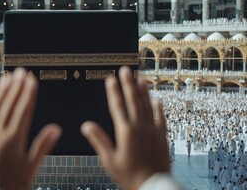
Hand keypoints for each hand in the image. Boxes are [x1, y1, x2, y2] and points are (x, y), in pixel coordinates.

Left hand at [0, 68, 60, 189]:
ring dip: (0, 93)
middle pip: (9, 106)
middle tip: (20, 72)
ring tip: (6, 78)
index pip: (23, 110)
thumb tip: (55, 129)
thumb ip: (42, 147)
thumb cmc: (10, 187)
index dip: (28, 93)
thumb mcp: (30, 169)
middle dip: (16, 87)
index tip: (31, 79)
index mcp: (14, 140)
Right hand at [81, 66, 169, 188]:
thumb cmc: (130, 176)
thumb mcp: (109, 160)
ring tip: (140, 77)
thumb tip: (87, 126)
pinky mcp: (162, 136)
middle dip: (128, 84)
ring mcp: (152, 131)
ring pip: (147, 106)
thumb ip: (99, 140)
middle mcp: (139, 127)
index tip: (111, 79)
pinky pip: (161, 118)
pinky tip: (158, 99)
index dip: (113, 91)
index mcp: (125, 132)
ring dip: (143, 91)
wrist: (153, 186)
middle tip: (126, 70)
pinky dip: (159, 108)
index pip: (117, 106)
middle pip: (133, 101)